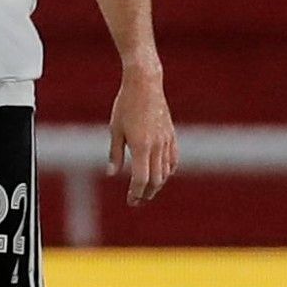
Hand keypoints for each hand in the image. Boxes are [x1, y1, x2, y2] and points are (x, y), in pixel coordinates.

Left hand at [109, 69, 177, 206]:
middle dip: (146, 193)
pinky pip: (173, 158)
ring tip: (147, 191)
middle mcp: (157, 146)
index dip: (136, 193)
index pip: (141, 178)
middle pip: (155, 179)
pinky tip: (162, 175)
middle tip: (137, 201)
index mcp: (141, 146)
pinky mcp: (172, 134)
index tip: (130, 201)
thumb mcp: (115, 129)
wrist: (145, 85)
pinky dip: (168, 170)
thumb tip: (112, 174)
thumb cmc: (125, 105)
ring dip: (157, 184)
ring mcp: (167, 140)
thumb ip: (114, 154)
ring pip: (166, 171)